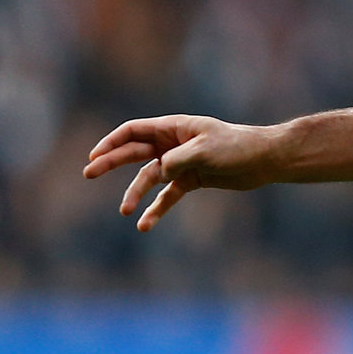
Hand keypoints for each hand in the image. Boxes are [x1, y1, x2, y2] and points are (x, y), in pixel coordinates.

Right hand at [82, 116, 278, 230]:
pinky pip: (167, 196)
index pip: (134, 131)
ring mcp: (180, 163)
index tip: (94, 156)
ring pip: (149, 178)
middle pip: (134, 153)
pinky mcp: (191, 180)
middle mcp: (173, 144)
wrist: (264, 160)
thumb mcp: (205, 150)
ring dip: (136, 193)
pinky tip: (145, 225)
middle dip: (110, 162)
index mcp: (174, 128)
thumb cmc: (236, 147)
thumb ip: (178, 158)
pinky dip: (157, 208)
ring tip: (125, 210)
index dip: (112, 142)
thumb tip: (158, 171)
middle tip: (88, 174)